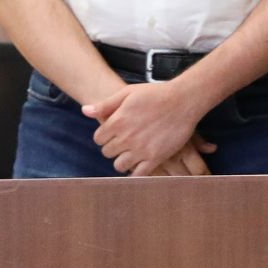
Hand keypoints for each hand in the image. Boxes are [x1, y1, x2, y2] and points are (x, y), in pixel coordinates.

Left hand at [82, 81, 205, 175]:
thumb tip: (84, 111)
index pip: (98, 139)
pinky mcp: (155, 158)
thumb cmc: (155, 94)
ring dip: (122, 160)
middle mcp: (126, 137)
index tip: (112, 134)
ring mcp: (140, 149)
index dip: (104, 136)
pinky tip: (139, 165)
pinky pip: (138, 175)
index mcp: (117, 121)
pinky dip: (135, 173)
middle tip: (122, 142)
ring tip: (131, 153)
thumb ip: (105, 104)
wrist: (183, 100)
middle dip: (113, 147)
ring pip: (119, 165)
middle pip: (107, 153)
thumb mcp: (128, 93)